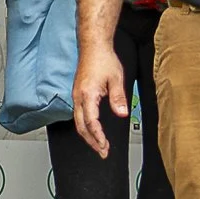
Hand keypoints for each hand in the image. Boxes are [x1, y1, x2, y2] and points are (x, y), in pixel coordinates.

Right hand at [70, 39, 129, 158]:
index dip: (98, 136)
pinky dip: (86, 126)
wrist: (93, 46)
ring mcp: (77, 96)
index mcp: (87, 95)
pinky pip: (79, 115)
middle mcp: (78, 97)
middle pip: (81, 126)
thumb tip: (122, 113)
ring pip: (78, 122)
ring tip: (99, 145)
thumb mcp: (116, 78)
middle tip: (103, 152)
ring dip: (88, 136)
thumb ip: (118, 97)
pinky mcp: (78, 94)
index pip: (91, 122)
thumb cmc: (103, 59)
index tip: (104, 146)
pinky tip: (93, 130)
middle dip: (92, 142)